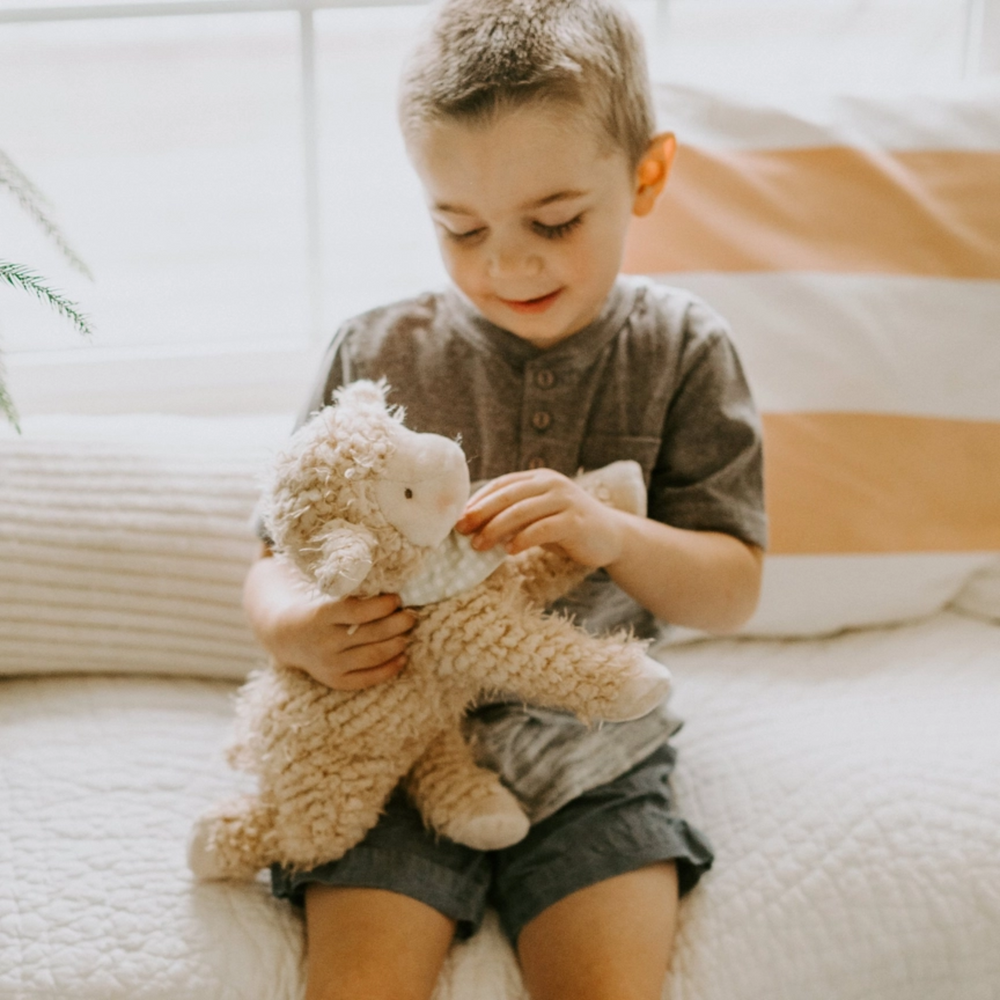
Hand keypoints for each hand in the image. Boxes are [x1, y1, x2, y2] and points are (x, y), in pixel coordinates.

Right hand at [243, 552, 415, 689]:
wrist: (275, 632)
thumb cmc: (292, 592)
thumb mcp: (288, 569)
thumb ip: (288, 544)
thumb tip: (275, 508)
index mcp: (314, 616)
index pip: (354, 613)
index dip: (379, 606)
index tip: (396, 596)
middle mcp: (322, 644)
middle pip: (369, 635)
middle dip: (396, 623)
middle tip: (411, 612)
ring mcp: (328, 664)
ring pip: (372, 656)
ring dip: (397, 642)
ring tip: (409, 627)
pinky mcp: (335, 678)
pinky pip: (365, 678)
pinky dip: (387, 669)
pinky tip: (401, 655)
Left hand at [455, 469, 625, 567]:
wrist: (611, 536)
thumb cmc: (566, 528)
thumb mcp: (538, 517)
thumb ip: (514, 516)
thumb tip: (473, 527)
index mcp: (539, 478)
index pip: (502, 485)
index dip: (478, 500)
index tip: (457, 518)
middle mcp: (551, 484)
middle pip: (508, 496)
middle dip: (481, 513)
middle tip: (460, 530)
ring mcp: (565, 500)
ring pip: (522, 512)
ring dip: (496, 529)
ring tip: (478, 545)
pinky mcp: (575, 521)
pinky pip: (543, 529)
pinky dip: (523, 539)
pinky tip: (509, 551)